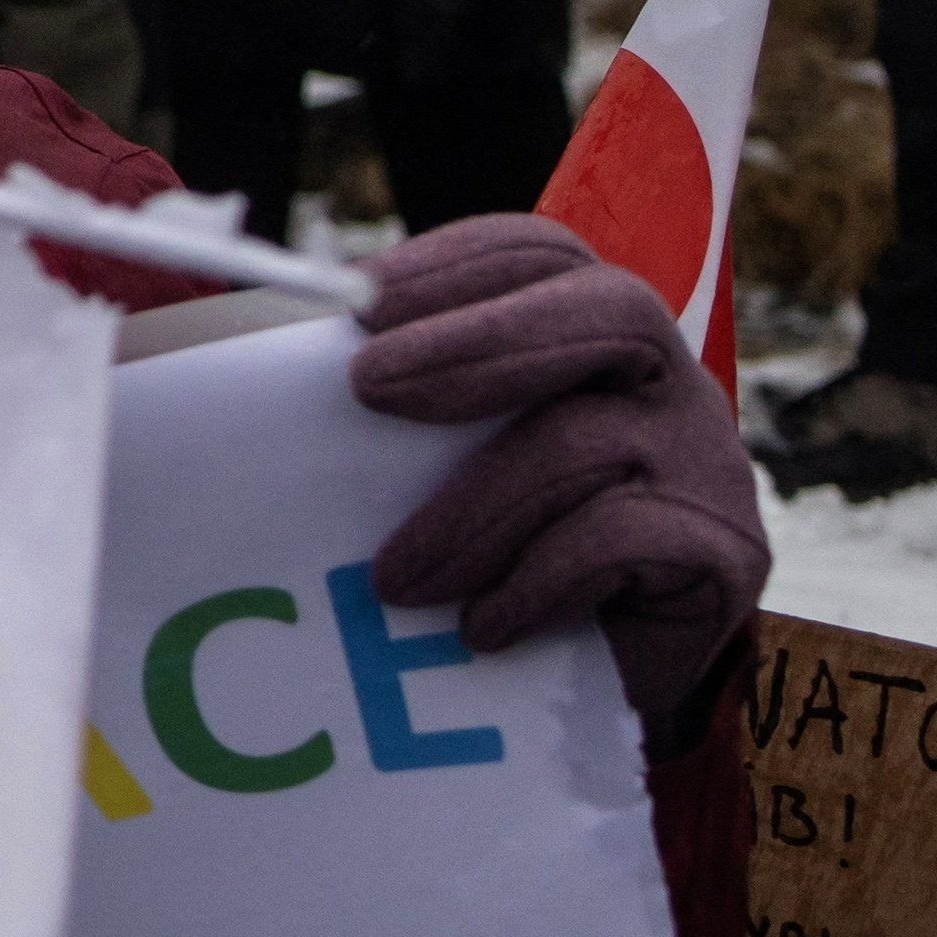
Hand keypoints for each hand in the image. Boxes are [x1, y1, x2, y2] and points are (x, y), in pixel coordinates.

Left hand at [351, 214, 769, 725]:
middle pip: (604, 313)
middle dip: (478, 343)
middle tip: (368, 388)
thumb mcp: (426, 456)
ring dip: (473, 506)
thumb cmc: (488, 545)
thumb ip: (368, 390)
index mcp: (589, 328)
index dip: (458, 265)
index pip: (543, 255)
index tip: (359, 301)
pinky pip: (629, 539)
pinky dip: (538, 578)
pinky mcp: (727, 553)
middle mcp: (665, 378)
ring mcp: (706, 460)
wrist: (589, 681)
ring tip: (393, 579)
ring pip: (593, 442)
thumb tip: (209, 324)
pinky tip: (480, 625)